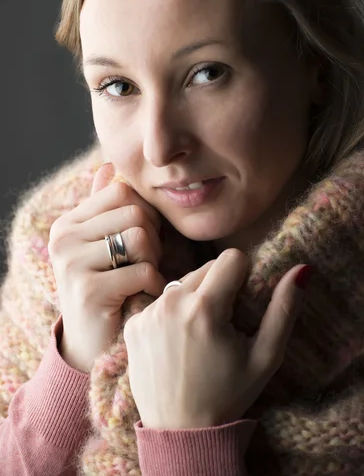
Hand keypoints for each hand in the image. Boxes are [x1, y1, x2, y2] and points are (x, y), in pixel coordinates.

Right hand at [49, 163, 167, 372]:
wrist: (92, 344)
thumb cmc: (107, 288)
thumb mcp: (103, 245)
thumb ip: (105, 208)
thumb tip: (108, 166)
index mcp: (68, 223)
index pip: (122, 191)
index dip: (145, 212)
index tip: (144, 239)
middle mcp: (63, 238)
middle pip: (134, 212)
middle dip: (154, 238)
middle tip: (147, 262)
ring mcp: (71, 264)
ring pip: (139, 237)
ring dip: (153, 259)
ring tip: (144, 276)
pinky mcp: (88, 291)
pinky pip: (142, 270)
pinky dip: (153, 284)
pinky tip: (144, 294)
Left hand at [123, 249, 309, 428]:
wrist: (180, 432)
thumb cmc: (228, 395)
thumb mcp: (265, 356)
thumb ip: (284, 308)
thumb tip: (303, 269)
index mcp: (205, 308)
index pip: (232, 258)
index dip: (244, 275)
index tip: (243, 301)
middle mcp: (171, 303)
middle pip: (206, 267)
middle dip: (220, 285)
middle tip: (223, 322)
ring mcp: (148, 313)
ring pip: (182, 282)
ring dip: (195, 297)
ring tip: (200, 333)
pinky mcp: (133, 324)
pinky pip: (160, 302)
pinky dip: (172, 312)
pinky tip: (178, 340)